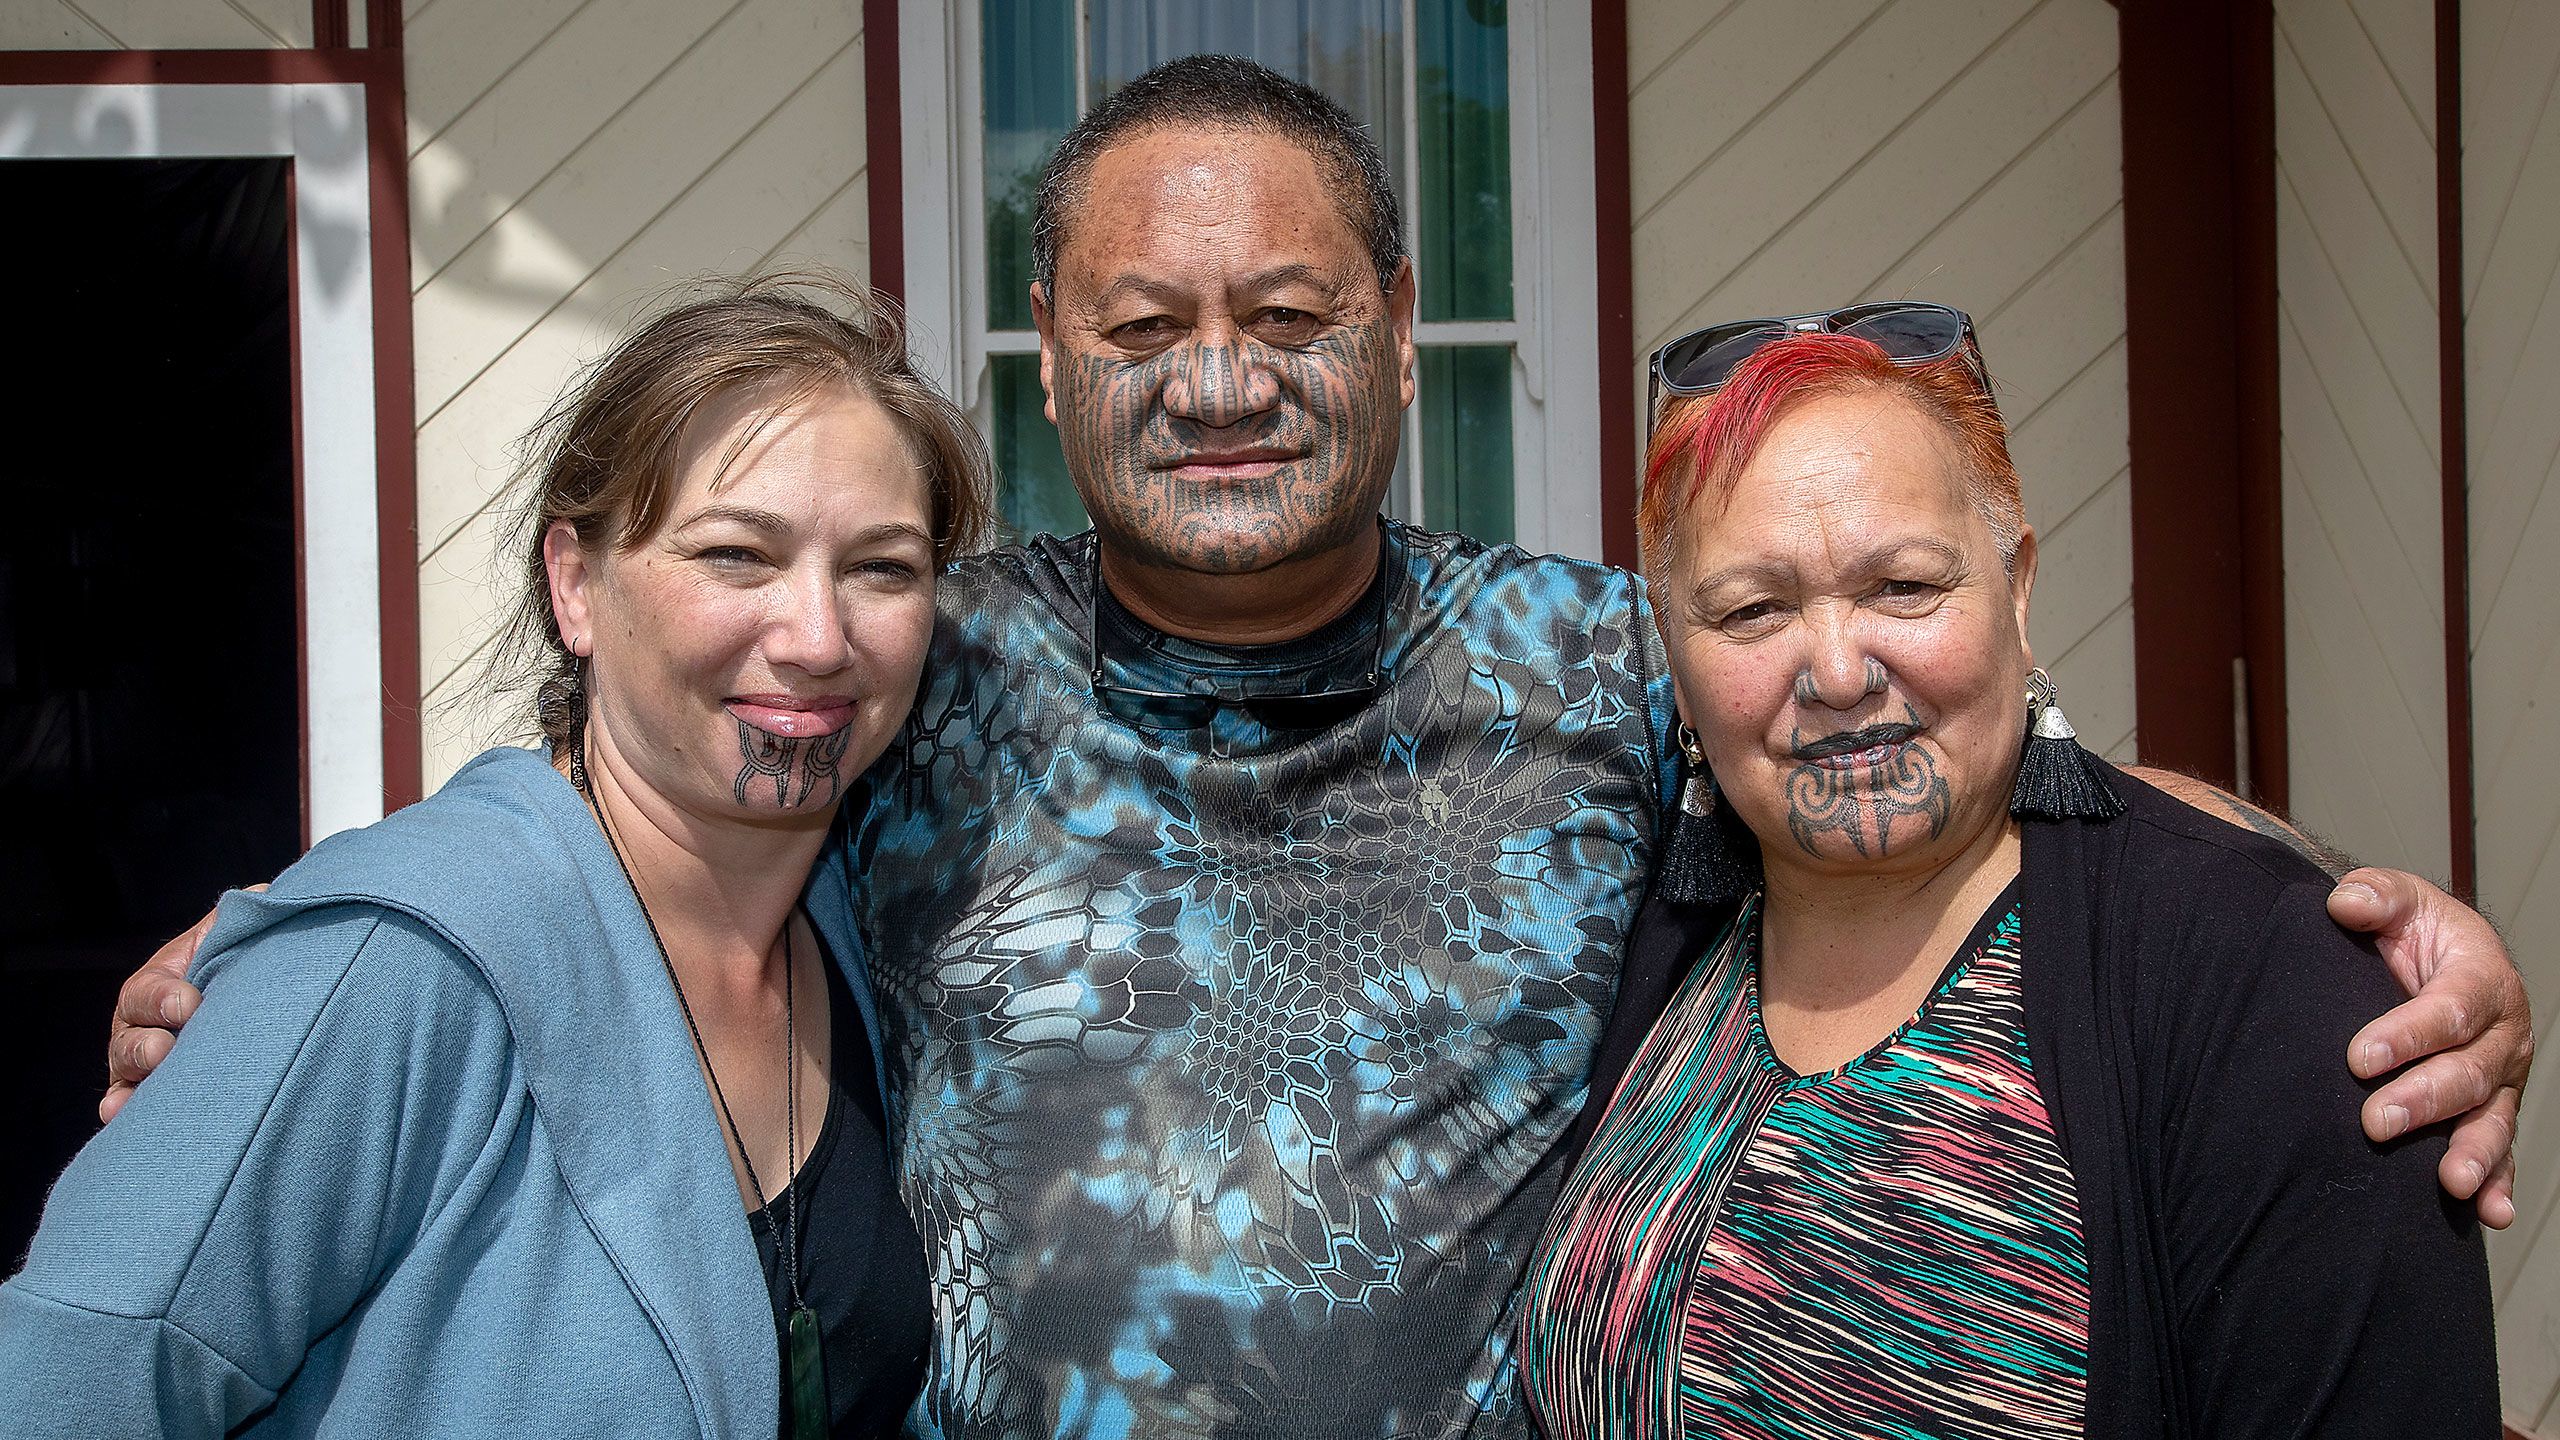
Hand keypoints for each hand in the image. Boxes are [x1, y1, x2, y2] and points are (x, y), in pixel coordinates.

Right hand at [99, 895, 240, 1122]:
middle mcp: (148, 1021)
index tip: (188, 1003)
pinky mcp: (162, 1089)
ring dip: (131, 1084)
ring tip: (133, 1098)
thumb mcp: (246, 929)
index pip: (148, 989)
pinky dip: (126, 1112)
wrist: (274, 985)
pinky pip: (136, 1104)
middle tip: (165, 1050)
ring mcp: (151, 1058)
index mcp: (164, 979)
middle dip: (144, 1046)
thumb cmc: (256, 955)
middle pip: (129, 1038)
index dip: (163, 998)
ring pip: (127, 1073)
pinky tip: (120, 1118)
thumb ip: (245, 916)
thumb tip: (261, 896)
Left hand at [2331, 867, 2534, 1225]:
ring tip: (2450, 1181)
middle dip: (2426, 1099)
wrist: (2434, 956)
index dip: (2409, 1033)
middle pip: (2470, 1071)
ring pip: (2491, 1116)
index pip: (2451, 1008)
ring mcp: (2501, 1076)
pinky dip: (2498, 1181)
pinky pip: (2501, 1148)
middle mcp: (2503, 1033)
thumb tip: (2346, 903)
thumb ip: (2375, 895)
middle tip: (2377, 1121)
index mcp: (2483, 977)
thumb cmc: (2411, 930)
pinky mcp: (2492, 1107)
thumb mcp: (2397, 900)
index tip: (2359, 1057)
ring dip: (2473, 1151)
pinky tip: (2488, 1211)